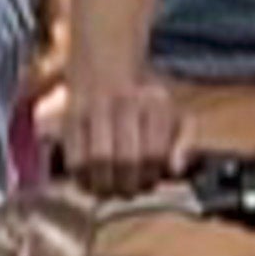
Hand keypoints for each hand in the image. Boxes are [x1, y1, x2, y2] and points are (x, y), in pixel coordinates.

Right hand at [58, 66, 188, 197]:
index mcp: (154, 103)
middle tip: (129, 192)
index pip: (154, 152)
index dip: (152, 176)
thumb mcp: (175, 111)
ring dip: (105, 185)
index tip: (150, 183)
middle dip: (128, 185)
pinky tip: (90, 182)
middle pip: (126, 159)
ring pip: (97, 161)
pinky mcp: (68, 120)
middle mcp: (123, 103)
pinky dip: (82, 178)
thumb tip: (176, 170)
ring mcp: (93, 110)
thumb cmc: (144, 99)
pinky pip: (74, 159)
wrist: (105, 64)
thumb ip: (185, 141)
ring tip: (110, 191)